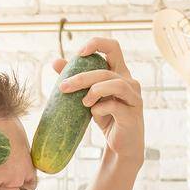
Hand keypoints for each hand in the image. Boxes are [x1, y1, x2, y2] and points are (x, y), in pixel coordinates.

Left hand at [50, 37, 142, 168]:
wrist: (120, 145)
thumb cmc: (106, 117)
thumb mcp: (88, 97)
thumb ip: (76, 79)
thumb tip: (55, 62)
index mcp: (120, 73)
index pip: (113, 47)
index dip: (97, 44)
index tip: (79, 53)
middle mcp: (130, 82)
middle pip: (105, 70)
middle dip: (81, 78)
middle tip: (63, 87)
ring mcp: (134, 97)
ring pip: (115, 84)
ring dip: (94, 91)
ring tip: (84, 103)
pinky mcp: (132, 114)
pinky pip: (115, 105)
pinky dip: (100, 109)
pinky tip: (94, 114)